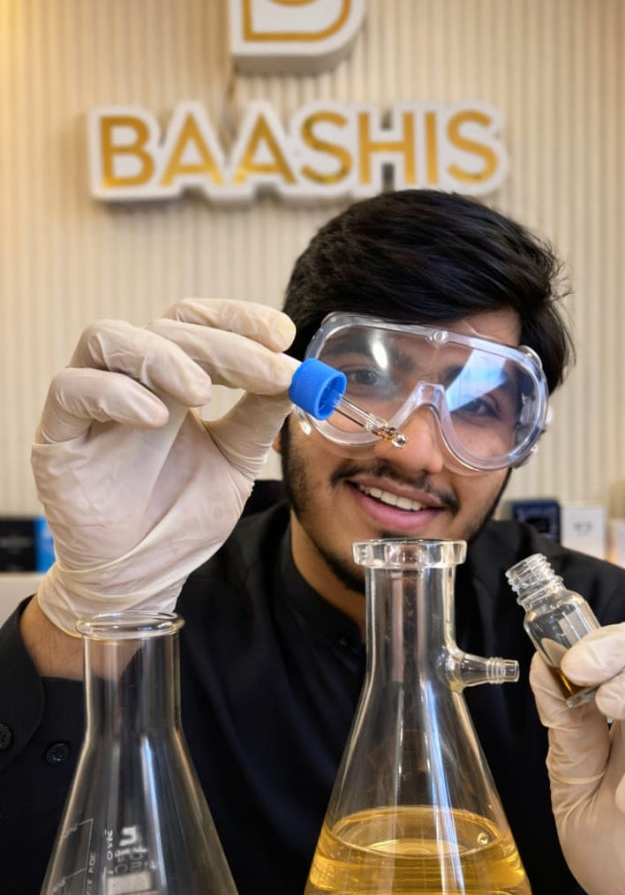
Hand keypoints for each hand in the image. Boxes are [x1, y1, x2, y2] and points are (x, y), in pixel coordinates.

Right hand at [33, 298, 295, 635]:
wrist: (145, 575)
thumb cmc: (183, 515)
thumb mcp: (236, 461)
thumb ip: (259, 416)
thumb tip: (296, 373)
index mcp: (172, 378)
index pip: (197, 322)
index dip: (238, 318)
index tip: (283, 334)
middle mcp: (130, 378)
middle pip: (168, 327)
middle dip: (226, 346)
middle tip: (270, 369)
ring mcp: (90, 401)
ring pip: (108, 338)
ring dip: (163, 356)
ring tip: (201, 393)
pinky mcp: (58, 434)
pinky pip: (71, 388)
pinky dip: (114, 393)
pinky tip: (154, 418)